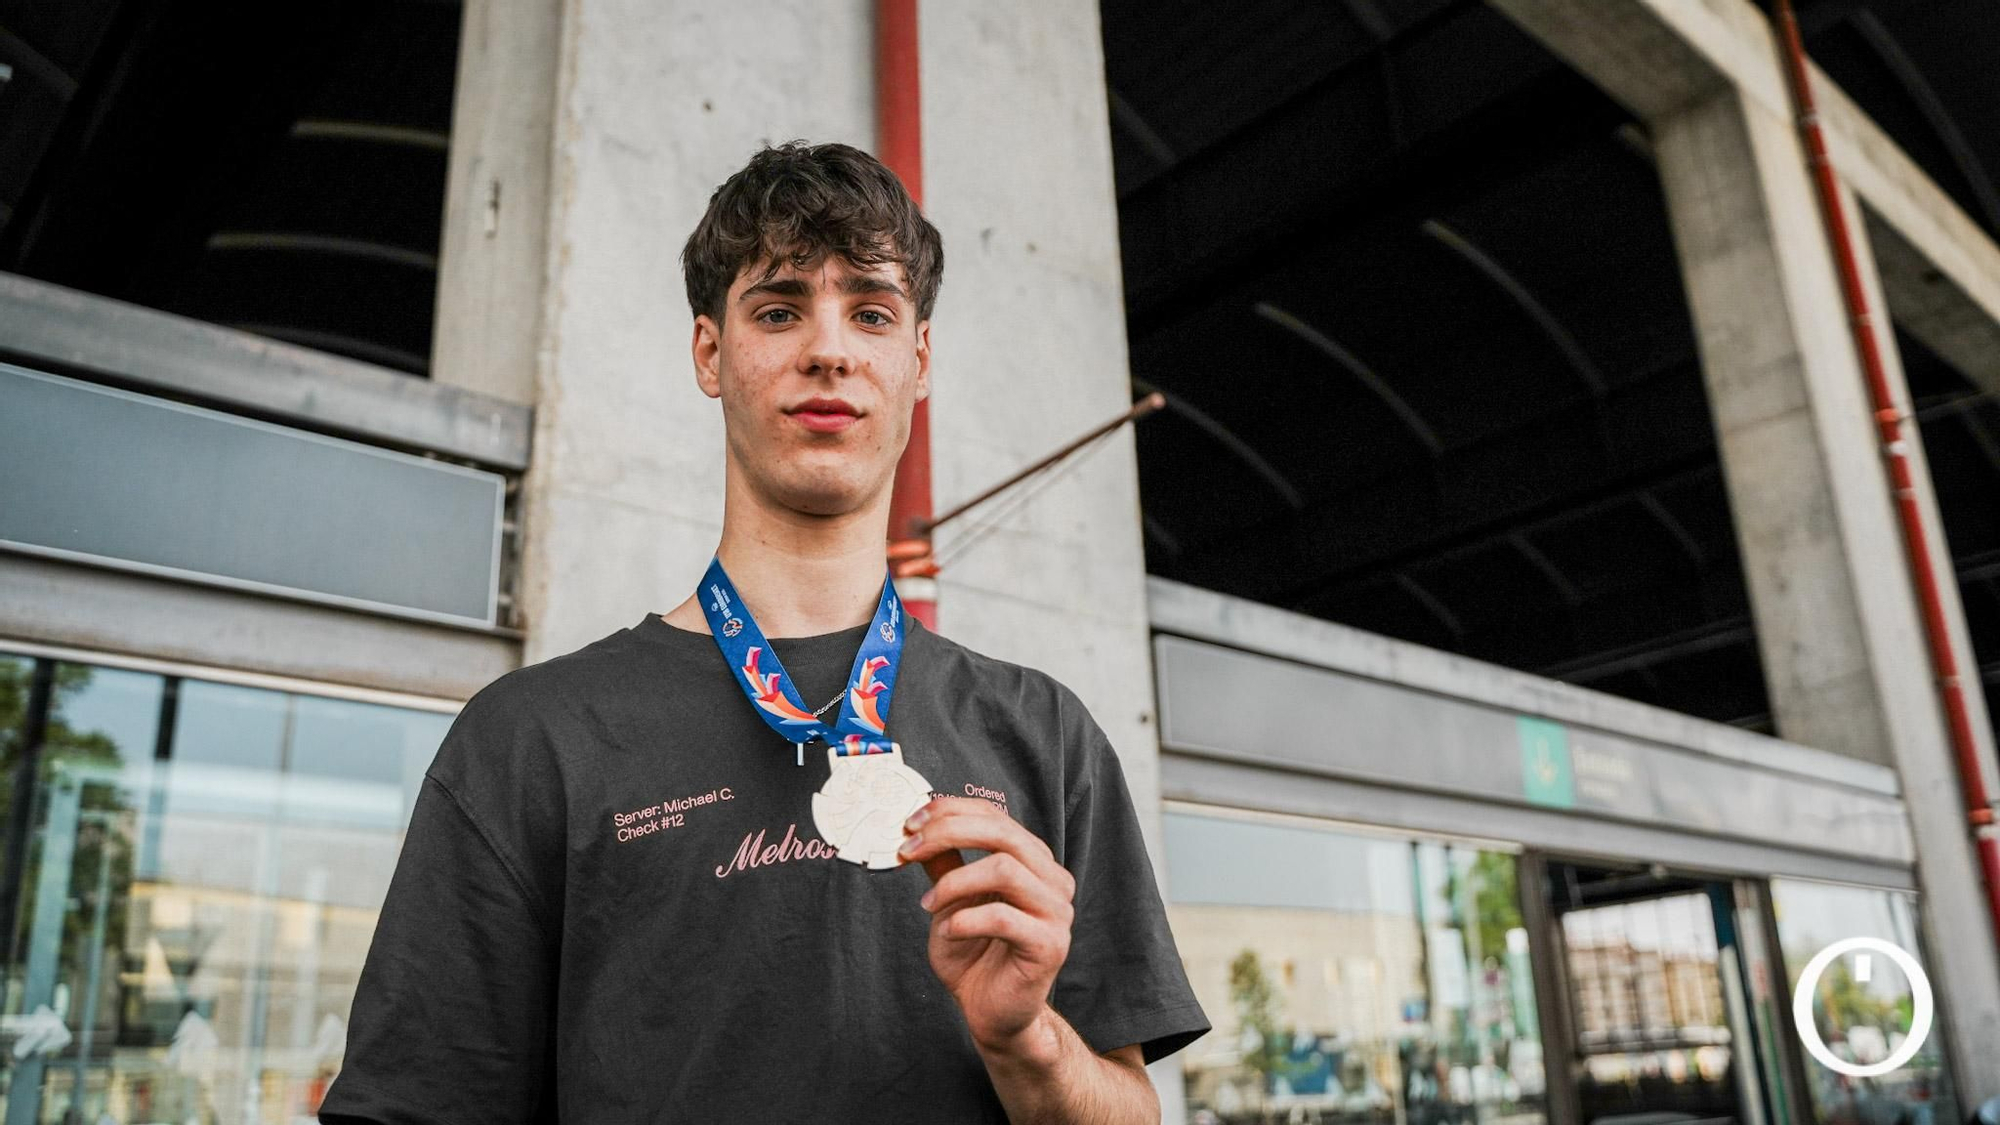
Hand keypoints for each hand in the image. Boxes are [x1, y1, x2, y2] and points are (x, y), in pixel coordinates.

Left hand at [897, 797, 1076, 1052]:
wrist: (991, 1013)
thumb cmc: (973, 955)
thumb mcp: (949, 901)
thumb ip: (943, 865)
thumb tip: (916, 827)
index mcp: (1032, 860)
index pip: (995, 816)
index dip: (950, 811)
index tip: (909, 823)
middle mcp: (1052, 879)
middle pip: (1003, 833)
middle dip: (948, 833)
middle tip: (908, 849)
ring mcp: (1057, 912)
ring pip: (1005, 869)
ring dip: (954, 882)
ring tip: (928, 905)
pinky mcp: (1050, 945)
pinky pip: (1003, 917)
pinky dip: (965, 920)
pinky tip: (949, 932)